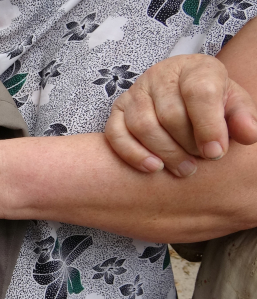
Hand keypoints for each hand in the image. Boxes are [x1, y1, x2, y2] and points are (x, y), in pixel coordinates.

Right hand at [105, 54, 256, 176]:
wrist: (181, 93)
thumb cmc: (210, 102)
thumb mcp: (233, 104)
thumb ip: (243, 118)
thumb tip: (249, 135)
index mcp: (195, 68)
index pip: (200, 93)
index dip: (209, 126)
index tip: (216, 153)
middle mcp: (161, 75)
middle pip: (170, 114)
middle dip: (187, 145)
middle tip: (200, 162)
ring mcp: (135, 92)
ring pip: (143, 126)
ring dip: (165, 153)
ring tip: (183, 169)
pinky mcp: (117, 110)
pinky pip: (116, 134)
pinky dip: (133, 154)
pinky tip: (154, 168)